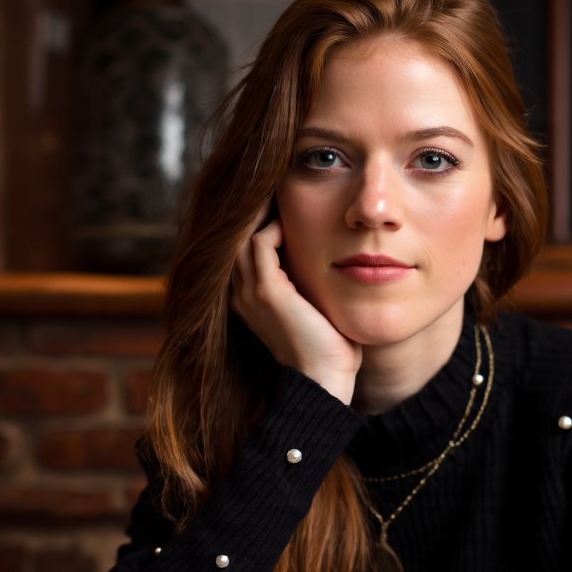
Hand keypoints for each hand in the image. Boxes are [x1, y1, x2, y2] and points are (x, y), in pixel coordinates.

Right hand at [231, 210, 360, 403]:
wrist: (324, 381)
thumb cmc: (329, 351)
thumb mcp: (317, 310)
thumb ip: (312, 286)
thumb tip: (334, 261)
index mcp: (251, 299)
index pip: (245, 250)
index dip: (260, 225)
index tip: (282, 206)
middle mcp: (242, 294)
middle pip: (237, 238)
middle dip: (256, 213)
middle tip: (277, 190)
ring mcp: (251, 292)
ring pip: (244, 235)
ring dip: (262, 213)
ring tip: (280, 194)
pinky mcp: (267, 291)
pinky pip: (261, 243)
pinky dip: (274, 227)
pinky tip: (291, 222)